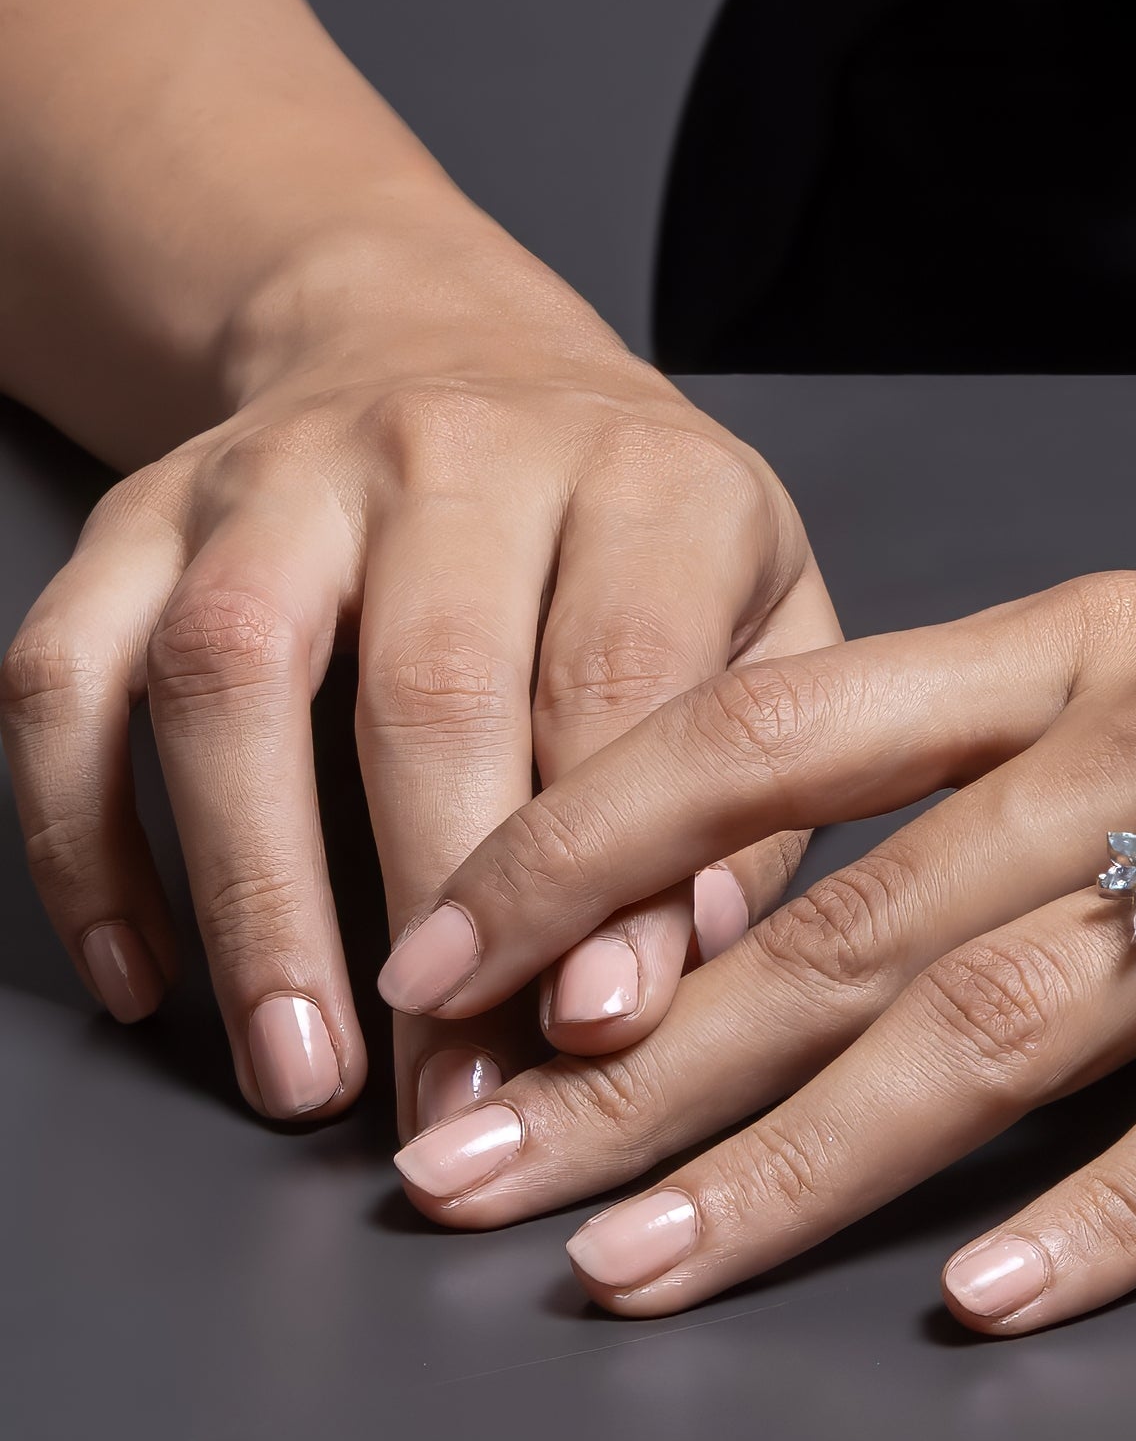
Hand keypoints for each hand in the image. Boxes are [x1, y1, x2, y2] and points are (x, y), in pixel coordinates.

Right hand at [0, 224, 835, 1130]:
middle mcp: (456, 453)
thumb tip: (676, 956)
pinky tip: (143, 976)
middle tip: (450, 1099)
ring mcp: (283, 473)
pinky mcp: (146, 511)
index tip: (584, 1030)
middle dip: (434, 919)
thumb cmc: (629, 523)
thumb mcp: (760, 609)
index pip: (619, 679)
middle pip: (430, 689)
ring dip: (256, 894)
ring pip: (230, 672)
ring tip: (298, 1071)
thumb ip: (747, 781)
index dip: (598, 869)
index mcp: (642, 479)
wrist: (442, 341)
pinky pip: (67, 672)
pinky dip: (80, 837)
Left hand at [380, 572, 1135, 1332]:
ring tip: (636, 1270)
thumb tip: (761, 897)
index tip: (444, 957)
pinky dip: (1097, 1221)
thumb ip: (990, 769)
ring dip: (796, 1167)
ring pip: (994, 1025)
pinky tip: (982, 1306)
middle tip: (467, 1171)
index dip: (588, 846)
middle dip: (634, 1063)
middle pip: (848, 916)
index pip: (775, 729)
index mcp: (1083, 638)